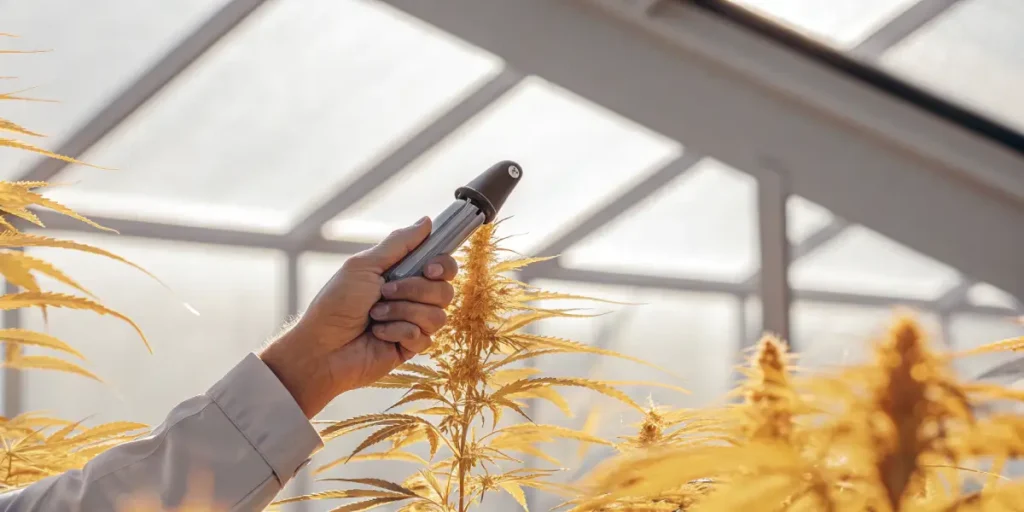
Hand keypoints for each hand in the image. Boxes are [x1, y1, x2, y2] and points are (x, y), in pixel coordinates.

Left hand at [259, 217, 457, 417]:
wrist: (322, 346)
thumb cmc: (336, 303)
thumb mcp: (364, 266)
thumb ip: (398, 244)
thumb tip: (426, 221)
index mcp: (403, 274)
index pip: (443, 267)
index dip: (443, 266)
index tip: (429, 269)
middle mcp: (413, 298)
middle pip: (446, 290)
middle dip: (415, 290)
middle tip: (385, 292)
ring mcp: (413, 323)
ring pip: (438, 315)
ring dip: (402, 312)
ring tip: (376, 315)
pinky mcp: (410, 347)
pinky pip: (424, 337)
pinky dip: (397, 332)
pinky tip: (378, 334)